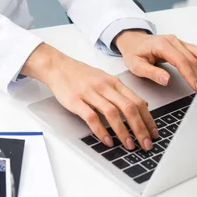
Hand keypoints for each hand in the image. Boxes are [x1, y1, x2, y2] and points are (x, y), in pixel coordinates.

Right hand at [21, 43, 157, 150]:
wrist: (57, 66)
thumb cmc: (80, 74)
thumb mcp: (105, 78)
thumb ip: (122, 91)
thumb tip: (142, 105)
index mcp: (113, 82)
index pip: (137, 101)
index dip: (148, 119)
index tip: (154, 133)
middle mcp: (104, 86)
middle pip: (128, 107)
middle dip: (140, 128)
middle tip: (146, 144)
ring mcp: (90, 93)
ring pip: (112, 113)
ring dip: (123, 131)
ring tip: (129, 145)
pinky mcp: (76, 100)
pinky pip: (91, 117)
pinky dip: (101, 130)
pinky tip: (107, 140)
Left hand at [115, 30, 196, 91]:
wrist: (132, 41)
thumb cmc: (134, 52)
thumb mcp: (136, 65)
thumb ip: (152, 73)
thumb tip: (166, 80)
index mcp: (160, 45)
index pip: (180, 61)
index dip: (189, 75)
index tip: (195, 86)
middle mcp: (171, 41)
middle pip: (190, 58)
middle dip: (196, 75)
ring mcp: (177, 42)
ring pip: (195, 54)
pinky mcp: (180, 45)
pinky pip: (194, 52)